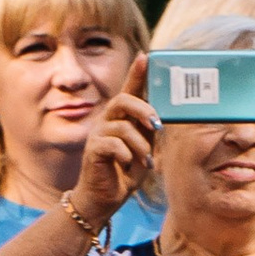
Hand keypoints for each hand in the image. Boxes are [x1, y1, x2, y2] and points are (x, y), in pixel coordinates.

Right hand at [70, 55, 158, 228]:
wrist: (104, 198)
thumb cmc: (125, 171)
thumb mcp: (144, 147)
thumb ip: (149, 129)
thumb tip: (163, 114)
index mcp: (121, 118)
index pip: (129, 90)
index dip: (136, 73)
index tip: (146, 57)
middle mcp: (107, 121)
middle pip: (123, 100)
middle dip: (143, 110)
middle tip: (157, 126)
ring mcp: (97, 134)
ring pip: (122, 127)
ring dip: (140, 145)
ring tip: (144, 160)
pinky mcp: (92, 150)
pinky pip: (112, 144)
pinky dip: (125, 155)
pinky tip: (126, 164)